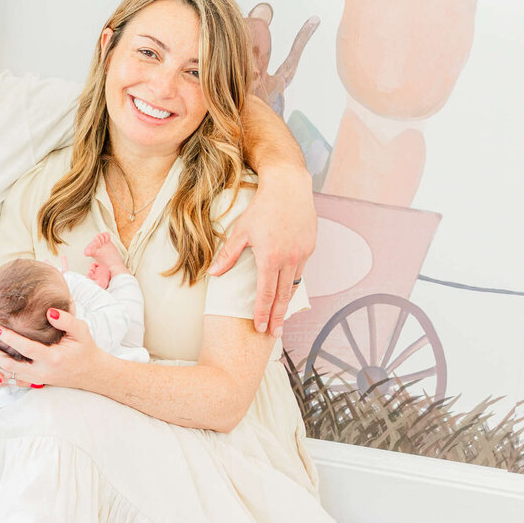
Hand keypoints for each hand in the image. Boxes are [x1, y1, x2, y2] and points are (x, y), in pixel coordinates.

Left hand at [0, 309, 103, 389]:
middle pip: (8, 365)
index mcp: (52, 358)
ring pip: (5, 372)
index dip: (9, 338)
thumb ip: (67, 320)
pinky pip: (9, 374)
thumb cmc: (84, 348)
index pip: (25, 348)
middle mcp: (40, 371)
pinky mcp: (31, 380)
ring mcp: (34, 378)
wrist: (90, 373)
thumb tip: (49, 311)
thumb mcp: (81, 331)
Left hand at [210, 170, 314, 334]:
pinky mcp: (310, 247)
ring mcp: (303, 253)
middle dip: (279, 317)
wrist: (289, 187)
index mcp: (270, 258)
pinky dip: (294, 283)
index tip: (261, 328)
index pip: (266, 293)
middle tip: (275, 335)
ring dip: (288, 303)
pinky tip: (288, 291)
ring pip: (294, 284)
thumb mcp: (240, 231)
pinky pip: (301, 271)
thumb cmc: (261, 207)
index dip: (263, 313)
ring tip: (283, 318)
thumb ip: (228, 255)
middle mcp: (290, 259)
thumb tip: (214, 273)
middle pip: (283, 296)